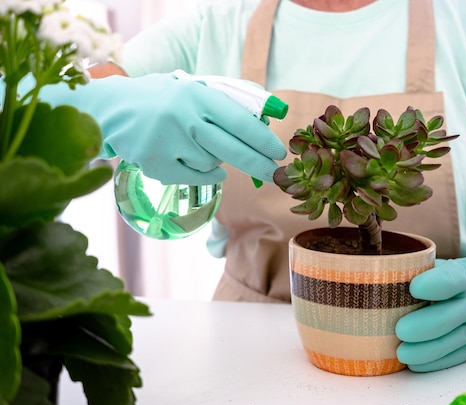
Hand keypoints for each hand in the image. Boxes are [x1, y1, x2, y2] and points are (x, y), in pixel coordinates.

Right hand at [39, 73, 286, 184]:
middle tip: (274, 174)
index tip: (278, 152)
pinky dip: (204, 175)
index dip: (262, 139)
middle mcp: (184, 117)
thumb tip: (265, 116)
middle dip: (258, 164)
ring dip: (215, 160)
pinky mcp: (156, 164)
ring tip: (197, 144)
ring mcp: (168, 142)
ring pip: (212, 164)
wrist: (111, 109)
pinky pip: (195, 178)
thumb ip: (225, 102)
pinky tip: (197, 163)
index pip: (239, 120)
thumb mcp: (191, 90)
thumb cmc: (161, 98)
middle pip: (232, 149)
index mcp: (197, 95)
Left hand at [395, 239, 465, 371]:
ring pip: (455, 339)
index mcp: (464, 275)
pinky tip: (415, 364)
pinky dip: (436, 362)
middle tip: (401, 330)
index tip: (414, 288)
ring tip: (402, 353)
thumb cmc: (454, 277)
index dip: (434, 285)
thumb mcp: (442, 265)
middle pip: (453, 315)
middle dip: (425, 326)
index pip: (452, 279)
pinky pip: (458, 355)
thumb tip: (382, 278)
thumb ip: (419, 271)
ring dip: (427, 350)